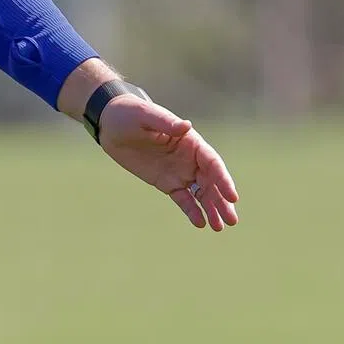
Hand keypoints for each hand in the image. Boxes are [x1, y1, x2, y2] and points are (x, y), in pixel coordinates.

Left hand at [96, 97, 238, 230]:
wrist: (112, 125)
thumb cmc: (130, 114)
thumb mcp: (146, 116)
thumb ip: (166, 123)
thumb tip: (186, 126)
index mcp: (190, 141)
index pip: (212, 162)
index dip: (223, 179)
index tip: (232, 196)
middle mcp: (190, 158)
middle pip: (211, 182)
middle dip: (222, 200)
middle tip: (232, 220)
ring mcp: (179, 171)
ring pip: (201, 193)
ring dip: (212, 208)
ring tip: (220, 228)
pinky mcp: (167, 182)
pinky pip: (183, 199)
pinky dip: (192, 211)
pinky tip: (201, 224)